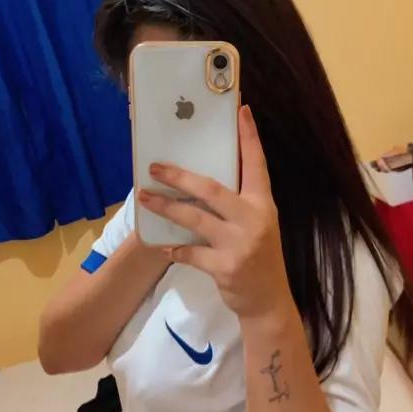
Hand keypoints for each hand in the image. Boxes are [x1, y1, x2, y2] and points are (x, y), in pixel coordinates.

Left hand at [138, 106, 291, 319]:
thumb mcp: (257, 224)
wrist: (267, 300)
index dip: (250, 138)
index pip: (257, 164)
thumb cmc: (258, 255)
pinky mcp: (225, 267)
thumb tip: (198, 180)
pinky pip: (190, 253)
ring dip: (166, 208)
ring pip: (194, 219)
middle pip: (212, 190)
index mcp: (262, 204)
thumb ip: (236, 203)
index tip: (242, 111)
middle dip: (180, 177)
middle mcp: (254, 219)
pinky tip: (164, 246)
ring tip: (145, 198)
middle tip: (155, 167)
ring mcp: (240, 244)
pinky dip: (175, 249)